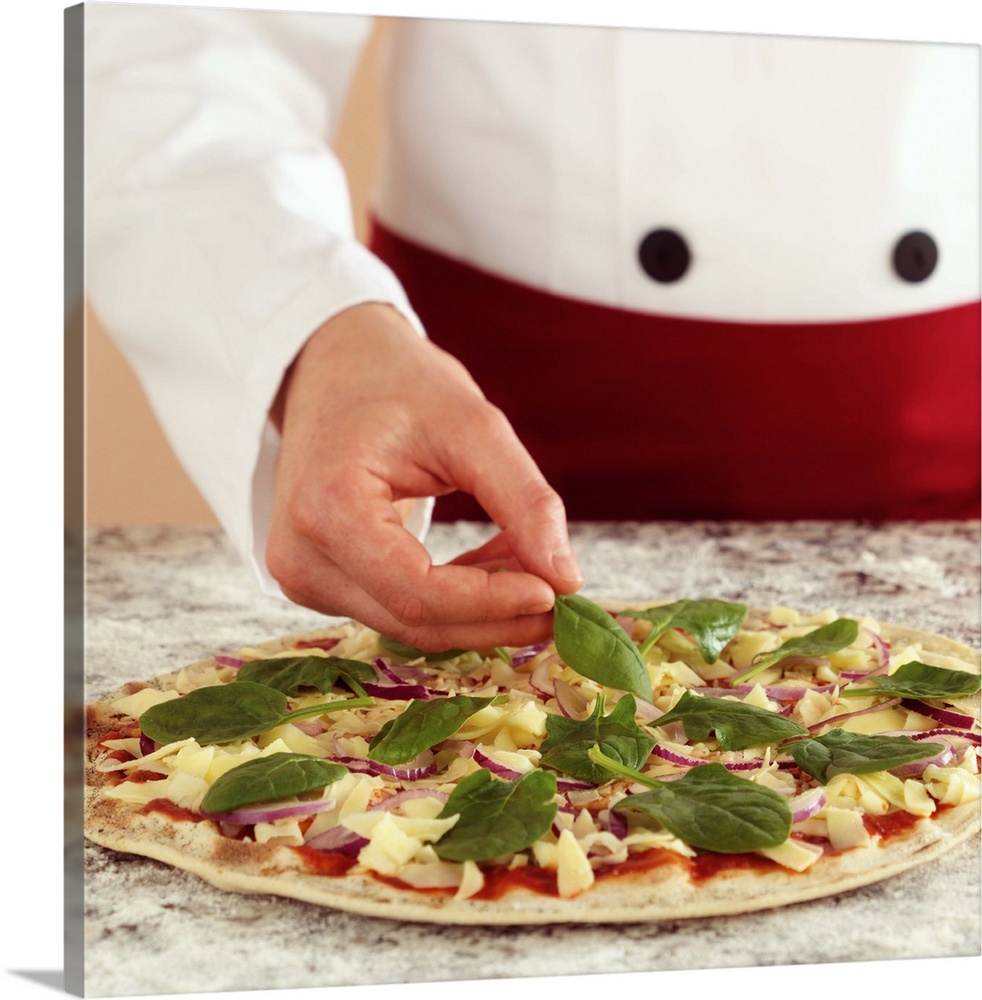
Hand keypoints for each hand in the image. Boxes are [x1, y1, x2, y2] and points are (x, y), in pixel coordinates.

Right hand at [266, 303, 582, 649]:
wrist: (334, 367)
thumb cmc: (398, 384)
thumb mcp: (472, 426)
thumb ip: (523, 501)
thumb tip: (567, 579)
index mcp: (327, 509)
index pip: (418, 591)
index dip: (493, 601)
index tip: (556, 590)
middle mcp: (301, 558)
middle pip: (415, 620)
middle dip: (497, 615)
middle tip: (564, 597)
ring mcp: (304, 576)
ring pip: (412, 624)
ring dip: (483, 608)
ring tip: (535, 566)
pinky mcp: (323, 581)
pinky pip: (400, 608)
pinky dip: (458, 598)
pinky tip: (497, 564)